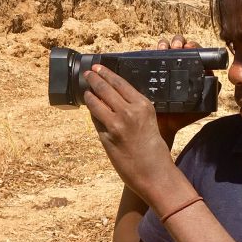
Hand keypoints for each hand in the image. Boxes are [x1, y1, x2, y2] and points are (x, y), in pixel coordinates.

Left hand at [83, 63, 182, 204]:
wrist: (154, 173)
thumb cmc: (156, 150)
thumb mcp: (151, 122)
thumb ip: (136, 110)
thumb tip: (116, 99)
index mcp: (143, 105)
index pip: (120, 83)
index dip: (107, 73)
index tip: (99, 67)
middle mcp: (129, 111)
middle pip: (105, 89)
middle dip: (94, 79)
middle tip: (87, 73)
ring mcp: (116, 124)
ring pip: (96, 103)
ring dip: (89, 95)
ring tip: (85, 90)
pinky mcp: (107, 137)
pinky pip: (95, 120)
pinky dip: (92, 113)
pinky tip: (90, 108)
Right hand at [155, 34, 206, 140]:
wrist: (164, 127)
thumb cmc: (182, 116)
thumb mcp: (202, 106)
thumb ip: (212, 92)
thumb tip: (217, 79)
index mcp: (190, 70)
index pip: (193, 51)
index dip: (193, 46)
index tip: (190, 48)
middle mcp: (176, 66)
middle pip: (177, 45)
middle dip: (178, 42)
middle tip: (177, 48)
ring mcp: (161, 69)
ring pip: (163, 48)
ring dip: (164, 44)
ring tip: (164, 49)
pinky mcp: (148, 73)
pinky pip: (146, 58)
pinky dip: (148, 52)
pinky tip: (150, 52)